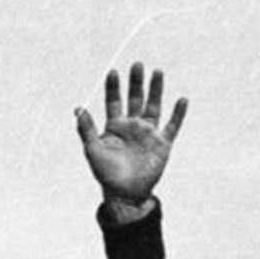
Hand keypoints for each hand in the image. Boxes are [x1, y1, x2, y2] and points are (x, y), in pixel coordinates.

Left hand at [74, 62, 187, 206]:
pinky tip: (182, 100)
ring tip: (157, 72)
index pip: (113, 100)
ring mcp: (148, 133)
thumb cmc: (106, 174)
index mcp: (114, 126)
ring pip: (153, 106)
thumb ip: (86, 129)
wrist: (125, 194)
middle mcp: (132, 126)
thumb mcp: (93, 150)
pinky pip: (172, 126)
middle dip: (135, 82)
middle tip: (137, 64)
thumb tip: (78, 108)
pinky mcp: (162, 144)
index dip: (113, 87)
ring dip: (155, 90)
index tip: (113, 71)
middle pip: (135, 98)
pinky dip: (178, 114)